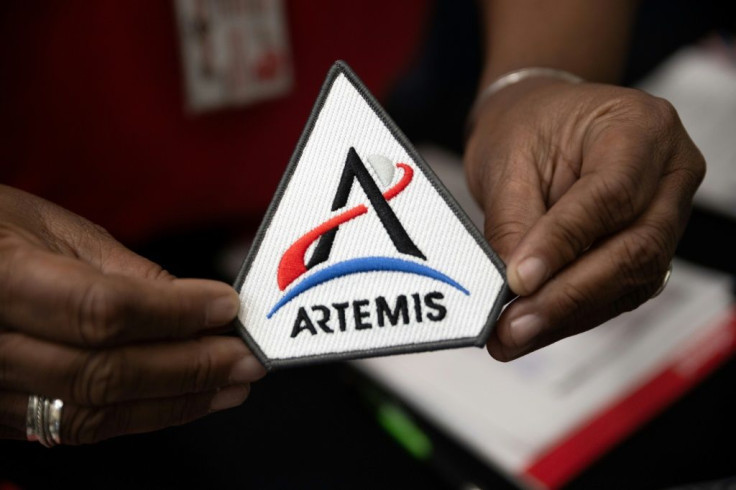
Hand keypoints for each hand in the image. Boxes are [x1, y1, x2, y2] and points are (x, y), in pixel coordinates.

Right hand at [0, 185, 264, 443]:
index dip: (173, 314)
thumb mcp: (51, 228)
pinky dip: (139, 415)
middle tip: (246, 358)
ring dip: (174, 402)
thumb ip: (123, 272)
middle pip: (102, 373)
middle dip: (189, 368)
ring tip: (229, 386)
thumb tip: (195, 303)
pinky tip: (183, 400)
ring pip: (92, 413)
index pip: (101, 310)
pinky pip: (77, 428)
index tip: (227, 307)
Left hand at [465, 78, 704, 360]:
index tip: (518, 281)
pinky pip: (616, 291)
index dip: (564, 244)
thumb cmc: (528, 126)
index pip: (610, 196)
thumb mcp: (509, 159)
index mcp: (641, 128)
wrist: (543, 122)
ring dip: (567, 316)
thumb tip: (511, 289)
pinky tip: (533, 330)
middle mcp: (669, 173)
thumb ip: (514, 223)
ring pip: (628, 280)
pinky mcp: (647, 250)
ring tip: (512, 337)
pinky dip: (572, 315)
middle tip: (512, 327)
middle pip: (634, 248)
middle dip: (567, 296)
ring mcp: (666, 215)